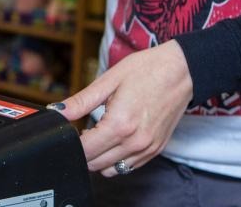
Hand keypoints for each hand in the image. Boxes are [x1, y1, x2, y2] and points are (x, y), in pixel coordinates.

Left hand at [54, 40, 192, 176]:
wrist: (182, 71)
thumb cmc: (147, 70)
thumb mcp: (108, 81)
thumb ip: (81, 101)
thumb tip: (57, 112)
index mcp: (119, 125)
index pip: (85, 150)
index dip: (71, 142)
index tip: (70, 130)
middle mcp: (134, 143)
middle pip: (95, 164)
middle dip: (83, 150)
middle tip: (84, 130)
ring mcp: (147, 149)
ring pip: (112, 170)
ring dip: (99, 158)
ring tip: (100, 134)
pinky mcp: (156, 150)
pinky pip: (129, 166)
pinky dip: (117, 159)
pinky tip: (115, 139)